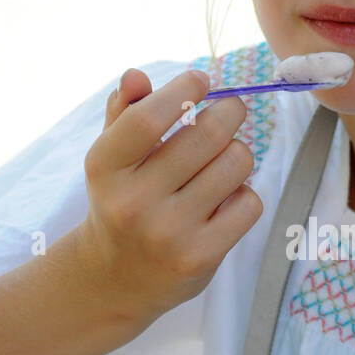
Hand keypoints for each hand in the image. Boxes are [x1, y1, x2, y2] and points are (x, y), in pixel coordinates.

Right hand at [77, 67, 262, 326]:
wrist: (116, 278)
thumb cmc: (121, 200)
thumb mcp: (111, 157)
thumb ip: (124, 112)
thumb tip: (136, 76)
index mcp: (105, 168)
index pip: (148, 118)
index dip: (183, 91)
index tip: (200, 80)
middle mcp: (133, 202)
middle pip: (207, 134)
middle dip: (229, 111)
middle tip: (231, 110)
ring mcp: (168, 233)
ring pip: (235, 164)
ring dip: (238, 153)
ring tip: (223, 160)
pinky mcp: (201, 257)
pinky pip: (249, 203)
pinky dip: (244, 194)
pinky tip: (226, 200)